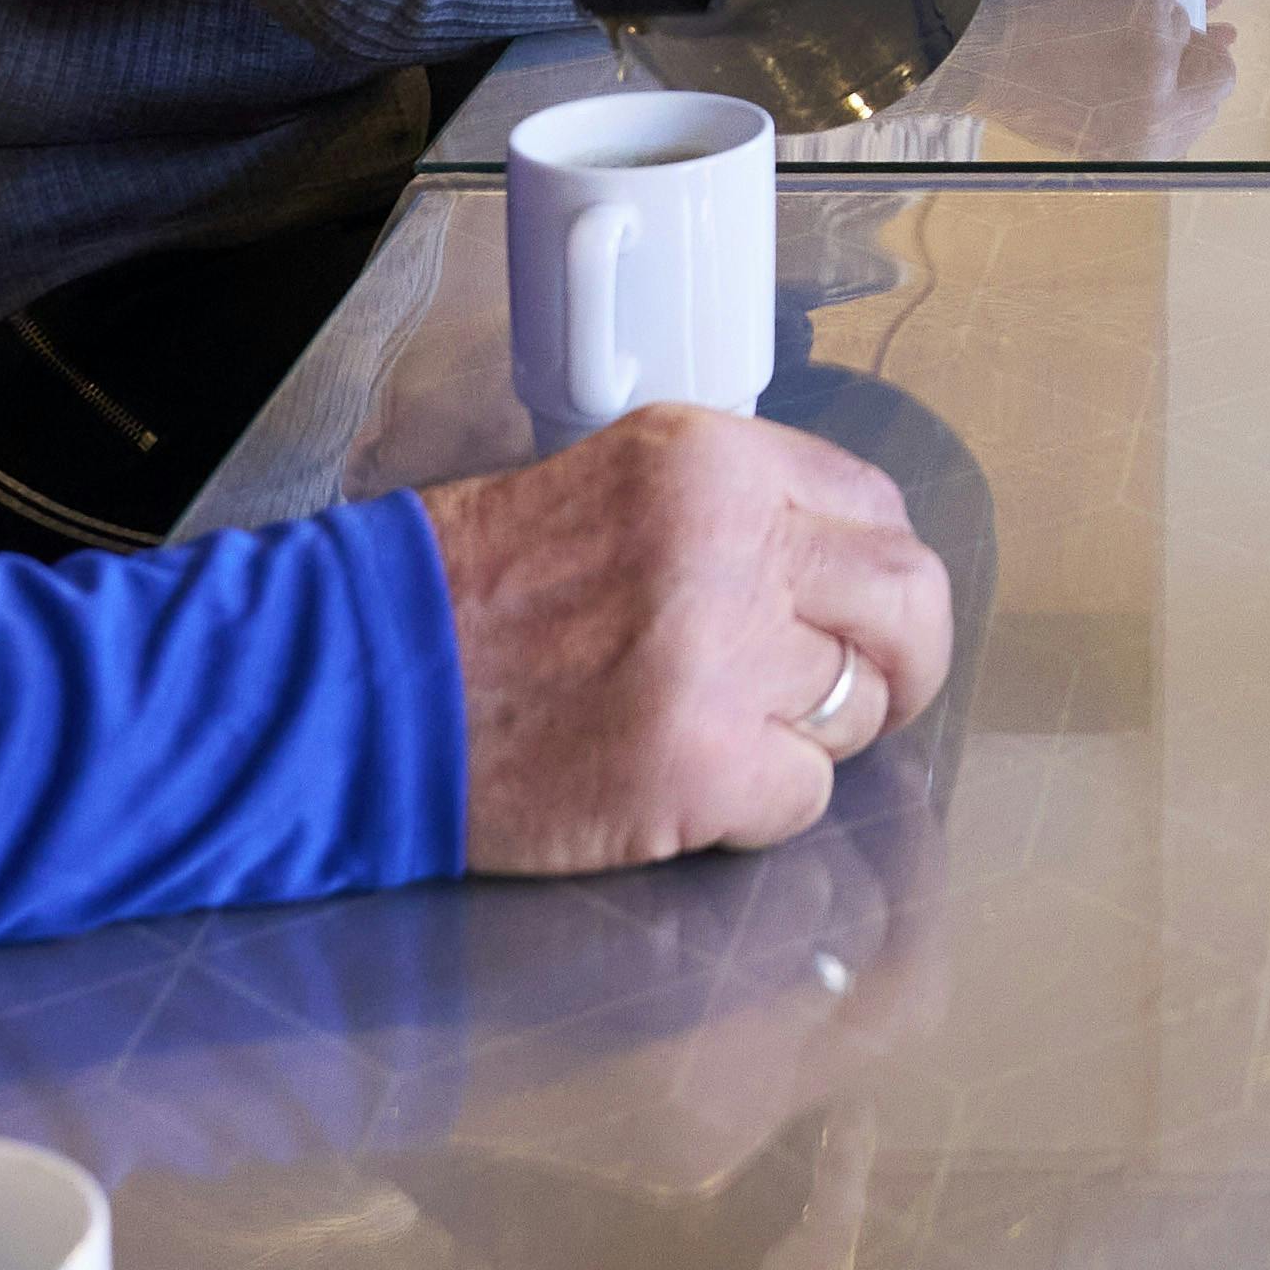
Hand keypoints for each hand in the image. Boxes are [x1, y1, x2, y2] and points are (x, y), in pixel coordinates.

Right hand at [425, 401, 958, 869]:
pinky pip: (805, 795)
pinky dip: (762, 806)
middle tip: (869, 691)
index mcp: (713, 464)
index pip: (875, 507)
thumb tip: (839, 565)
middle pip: (907, 599)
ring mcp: (721, 662)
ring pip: (861, 705)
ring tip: (722, 732)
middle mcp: (732, 547)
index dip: (876, 571)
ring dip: (813, 733)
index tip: (859, 608)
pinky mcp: (700, 768)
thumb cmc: (474, 590)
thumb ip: (733, 508)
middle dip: (905, 656)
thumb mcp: (614, 483)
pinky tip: (686, 786)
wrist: (362, 681)